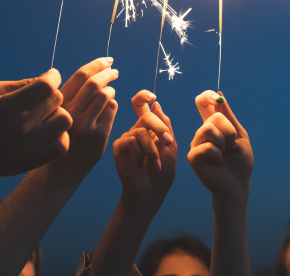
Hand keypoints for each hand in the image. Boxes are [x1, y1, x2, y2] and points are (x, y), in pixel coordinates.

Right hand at [0, 69, 71, 175]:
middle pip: (56, 100)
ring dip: (57, 114)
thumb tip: (48, 77)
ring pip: (64, 120)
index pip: (46, 88)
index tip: (51, 76)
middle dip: (51, 95)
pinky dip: (58, 136)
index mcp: (5, 109)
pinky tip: (45, 132)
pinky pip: (62, 145)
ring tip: (43, 116)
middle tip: (40, 99)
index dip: (52, 77)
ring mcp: (28, 148)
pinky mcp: (33, 162)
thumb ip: (18, 85)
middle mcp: (19, 129)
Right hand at [57, 58, 118, 173]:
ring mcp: (85, 125)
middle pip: (95, 83)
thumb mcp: (61, 112)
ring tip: (109, 91)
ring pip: (105, 95)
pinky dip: (113, 103)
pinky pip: (112, 109)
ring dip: (111, 89)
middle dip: (108, 73)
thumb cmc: (64, 133)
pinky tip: (109, 106)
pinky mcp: (98, 135)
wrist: (64, 167)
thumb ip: (73, 94)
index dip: (97, 64)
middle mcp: (70, 113)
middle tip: (115, 71)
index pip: (80, 76)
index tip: (107, 60)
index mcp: (59, 104)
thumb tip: (94, 71)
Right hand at [113, 90, 176, 209]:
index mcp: (150, 127)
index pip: (142, 105)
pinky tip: (141, 165)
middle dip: (159, 128)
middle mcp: (137, 129)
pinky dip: (141, 153)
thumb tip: (156, 104)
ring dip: (152, 149)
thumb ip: (165, 125)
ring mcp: (127, 138)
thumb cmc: (163, 171)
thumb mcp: (170, 145)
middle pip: (146, 115)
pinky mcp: (119, 146)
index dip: (144, 96)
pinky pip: (130, 140)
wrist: (151, 192)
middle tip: (168, 142)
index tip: (153, 97)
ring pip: (141, 130)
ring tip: (155, 164)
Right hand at [188, 91, 252, 200]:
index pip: (202, 103)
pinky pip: (206, 146)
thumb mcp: (240, 134)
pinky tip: (219, 162)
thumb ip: (229, 116)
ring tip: (224, 154)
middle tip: (231, 146)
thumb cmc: (240, 161)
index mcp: (213, 124)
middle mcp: (202, 132)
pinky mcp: (193, 156)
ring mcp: (196, 143)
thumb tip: (219, 95)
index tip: (216, 98)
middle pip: (214, 117)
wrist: (238, 183)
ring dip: (223, 142)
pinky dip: (218, 154)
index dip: (207, 96)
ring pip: (209, 128)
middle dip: (229, 131)